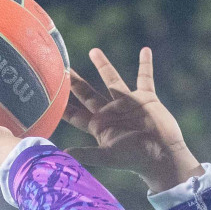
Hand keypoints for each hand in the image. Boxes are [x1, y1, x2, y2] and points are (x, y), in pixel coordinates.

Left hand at [64, 47, 200, 192]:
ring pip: (112, 80)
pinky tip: (145, 50)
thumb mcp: (108, 156)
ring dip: (103, 65)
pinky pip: (145, 78)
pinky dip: (146, 64)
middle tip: (62, 66)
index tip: (48, 92)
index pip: (75, 113)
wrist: (162, 156)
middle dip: (75, 82)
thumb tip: (62, 154)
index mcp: (99, 125)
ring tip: (93, 50)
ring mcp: (127, 104)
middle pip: (87, 93)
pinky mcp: (146, 99)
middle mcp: (110, 112)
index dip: (62, 104)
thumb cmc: (134, 159)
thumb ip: (86, 154)